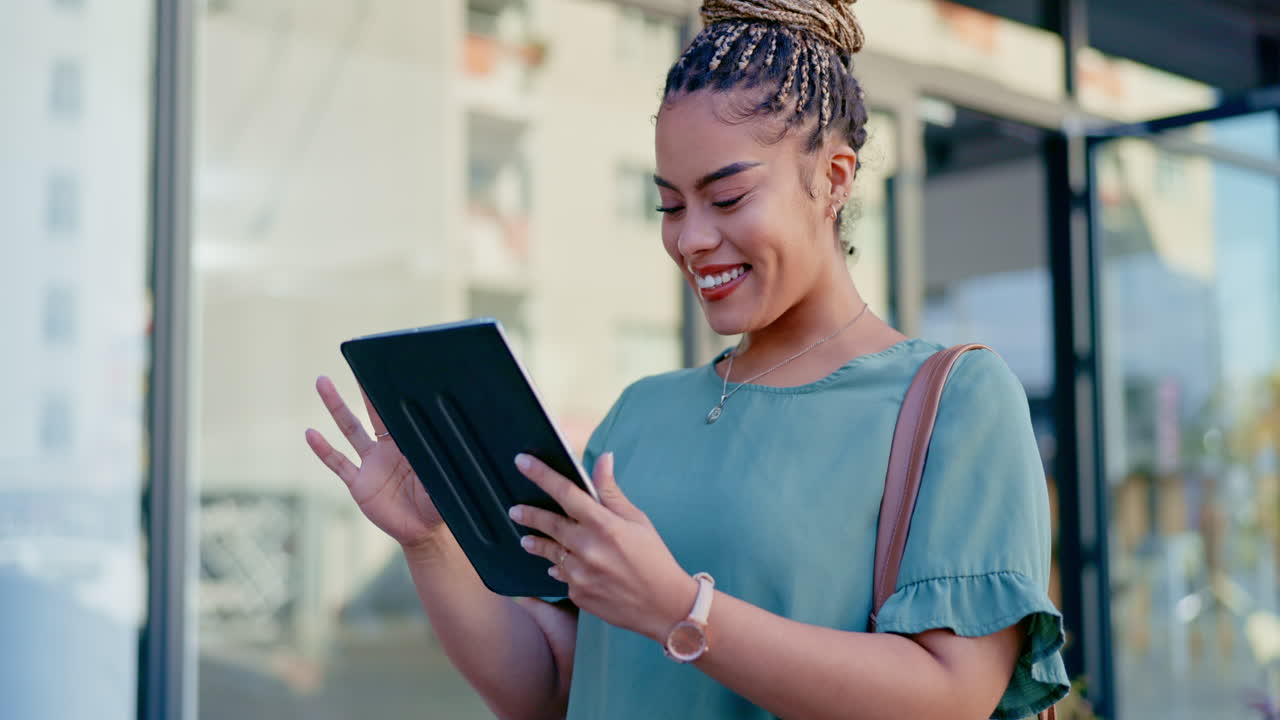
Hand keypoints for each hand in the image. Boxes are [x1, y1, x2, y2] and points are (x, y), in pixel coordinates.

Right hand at [305, 376, 445, 549]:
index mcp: (410, 444)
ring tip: (322, 382)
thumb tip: (452, 440)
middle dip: (362, 388)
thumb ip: (442, 461)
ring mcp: (371, 464)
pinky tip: (311, 434)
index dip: (390, 393)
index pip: (398, 413)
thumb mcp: (444, 479)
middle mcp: (388, 448)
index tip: (383, 367)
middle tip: (355, 361)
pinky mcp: (359, 482)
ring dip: (336, 406)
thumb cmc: (440, 504)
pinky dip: (324, 449)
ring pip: (350, 429)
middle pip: (373, 411)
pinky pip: (339, 463)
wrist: (424, 532)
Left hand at [508, 452, 698, 642]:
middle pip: (549, 524)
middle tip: (515, 509)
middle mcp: (588, 549)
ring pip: (551, 553)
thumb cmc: (654, 558)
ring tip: (526, 539)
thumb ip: (611, 492)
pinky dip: (561, 568)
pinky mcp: (578, 595)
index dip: (542, 475)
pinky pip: (562, 577)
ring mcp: (580, 575)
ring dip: (537, 543)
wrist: (665, 606)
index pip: (566, 493)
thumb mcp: (637, 520)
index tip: (522, 462)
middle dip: (529, 514)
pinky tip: (558, 565)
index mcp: (605, 525)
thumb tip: (603, 459)